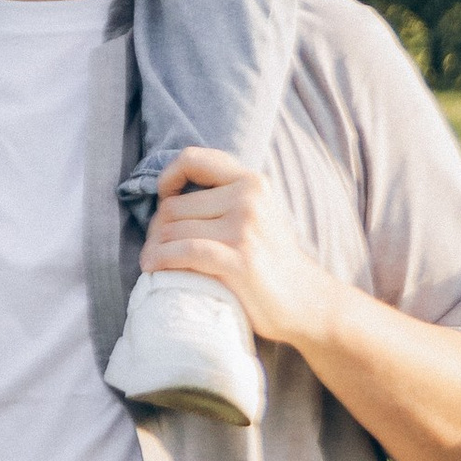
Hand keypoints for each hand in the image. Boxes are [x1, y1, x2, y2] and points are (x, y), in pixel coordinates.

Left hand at [139, 151, 332, 347]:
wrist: (307, 300)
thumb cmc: (272, 260)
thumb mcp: (258, 214)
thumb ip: (226, 196)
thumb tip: (171, 193)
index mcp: (252, 182)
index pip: (194, 159)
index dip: (168, 176)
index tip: (164, 198)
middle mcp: (249, 198)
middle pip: (172, 206)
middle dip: (157, 229)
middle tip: (158, 248)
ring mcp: (244, 229)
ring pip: (171, 230)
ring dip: (154, 249)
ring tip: (154, 262)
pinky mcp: (239, 260)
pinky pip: (183, 252)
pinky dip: (160, 259)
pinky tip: (153, 268)